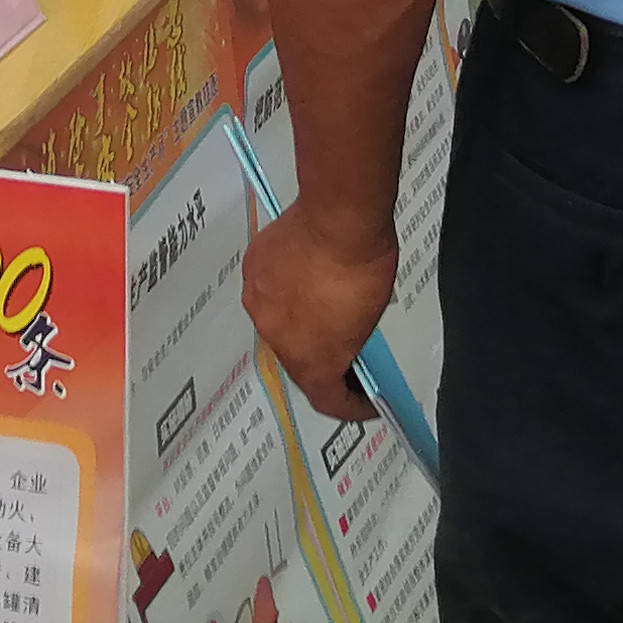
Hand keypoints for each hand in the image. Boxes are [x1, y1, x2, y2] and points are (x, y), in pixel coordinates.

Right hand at [240, 211, 394, 423]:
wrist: (338, 217)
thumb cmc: (363, 266)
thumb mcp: (370, 317)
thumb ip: (349, 341)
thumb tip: (342, 341)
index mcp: (311, 359)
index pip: (327, 401)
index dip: (350, 405)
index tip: (363, 401)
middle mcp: (277, 337)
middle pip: (298, 359)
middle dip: (321, 355)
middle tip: (341, 341)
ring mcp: (259, 301)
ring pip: (278, 321)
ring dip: (298, 318)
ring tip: (320, 299)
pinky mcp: (253, 269)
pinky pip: (268, 288)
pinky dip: (284, 287)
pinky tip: (301, 272)